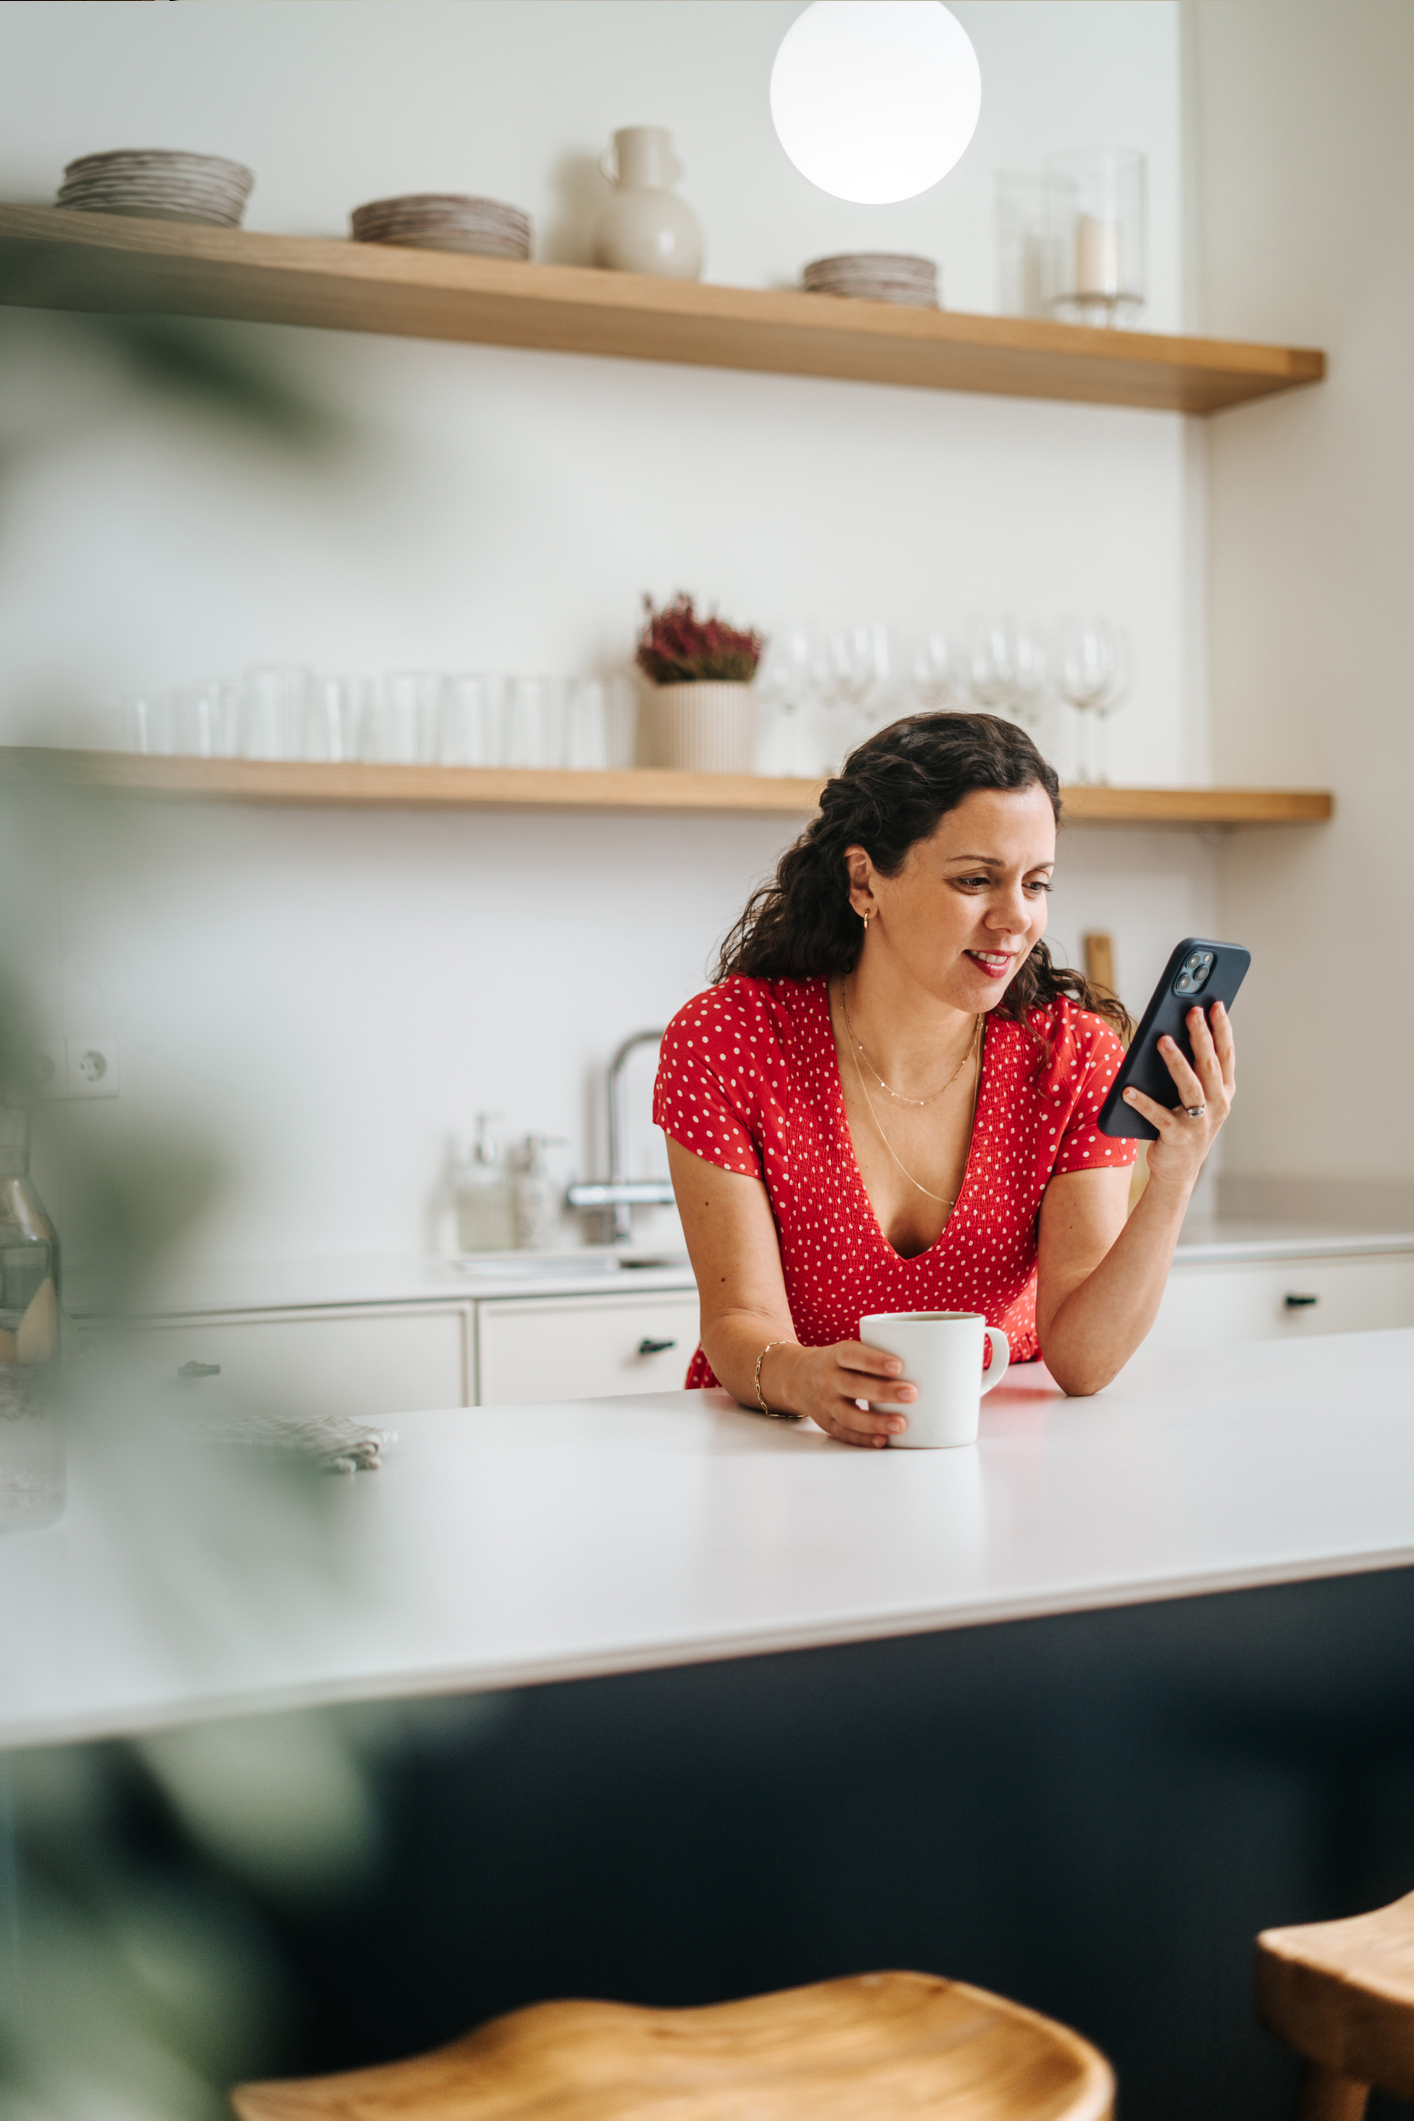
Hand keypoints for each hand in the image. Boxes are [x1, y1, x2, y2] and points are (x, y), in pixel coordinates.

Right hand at [769, 1339, 915, 1448]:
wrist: (796, 1377)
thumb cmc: (838, 1363)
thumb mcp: (847, 1350)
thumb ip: (876, 1355)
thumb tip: (929, 1362)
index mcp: (835, 1356)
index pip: (853, 1355)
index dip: (875, 1360)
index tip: (899, 1365)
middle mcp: (827, 1379)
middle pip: (854, 1386)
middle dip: (884, 1391)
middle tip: (912, 1393)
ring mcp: (825, 1403)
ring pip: (849, 1415)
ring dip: (876, 1421)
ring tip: (902, 1424)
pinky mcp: (827, 1423)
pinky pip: (845, 1433)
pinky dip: (864, 1439)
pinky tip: (882, 1441)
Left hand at [1122, 1001, 1234, 1196]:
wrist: (1178, 1170)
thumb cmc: (1183, 1124)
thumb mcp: (1195, 1097)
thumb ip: (1192, 1071)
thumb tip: (1172, 1033)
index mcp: (1224, 1092)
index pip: (1226, 1054)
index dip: (1222, 1029)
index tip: (1216, 1004)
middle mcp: (1217, 1105)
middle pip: (1210, 1065)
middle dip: (1202, 1036)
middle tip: (1191, 1011)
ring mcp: (1200, 1123)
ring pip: (1190, 1086)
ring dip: (1177, 1061)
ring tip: (1162, 1040)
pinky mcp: (1178, 1137)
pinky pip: (1159, 1116)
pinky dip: (1143, 1102)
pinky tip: (1127, 1090)